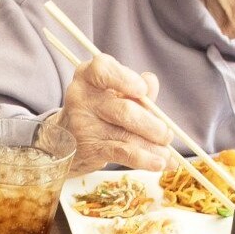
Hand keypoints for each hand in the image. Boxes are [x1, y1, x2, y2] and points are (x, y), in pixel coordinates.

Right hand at [58, 51, 173, 173]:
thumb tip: (151, 81)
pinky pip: (122, 153)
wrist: (66, 140)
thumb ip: (134, 88)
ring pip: (126, 135)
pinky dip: (144, 159)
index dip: (124, 78)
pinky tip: (160, 163)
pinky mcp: (90, 148)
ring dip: (152, 146)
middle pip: (123, 110)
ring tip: (168, 155)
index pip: (102, 70)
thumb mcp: (113, 93)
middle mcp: (81, 98)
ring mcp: (83, 125)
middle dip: (151, 124)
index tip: (142, 91)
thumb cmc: (97, 110)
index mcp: (88, 76)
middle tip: (167, 134)